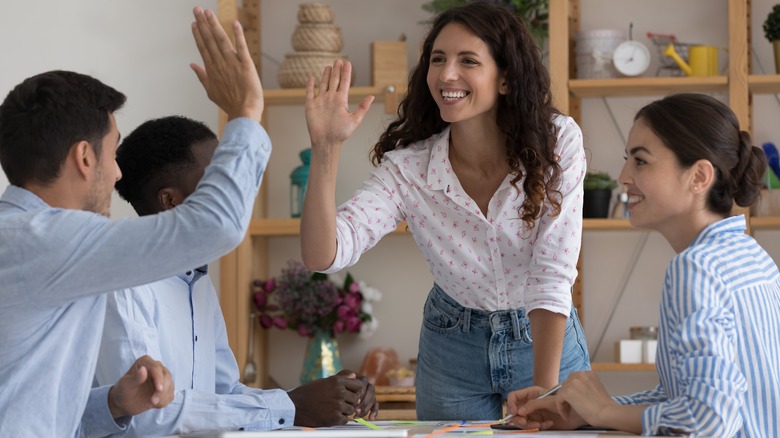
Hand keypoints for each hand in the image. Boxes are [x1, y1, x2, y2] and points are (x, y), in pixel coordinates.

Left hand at [107, 355, 173, 418]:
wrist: (124, 403)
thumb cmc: (123, 391)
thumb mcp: (126, 385)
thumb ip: (135, 378)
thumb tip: (143, 369)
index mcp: (145, 362)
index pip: (156, 367)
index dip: (159, 378)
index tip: (159, 389)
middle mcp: (156, 368)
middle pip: (166, 376)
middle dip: (162, 390)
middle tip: (153, 401)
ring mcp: (162, 378)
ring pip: (170, 386)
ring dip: (163, 397)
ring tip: (152, 403)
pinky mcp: (165, 388)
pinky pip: (170, 395)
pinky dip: (164, 401)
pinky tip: (154, 404)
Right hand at [189, 6, 263, 121]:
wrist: (244, 112)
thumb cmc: (229, 103)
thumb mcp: (211, 91)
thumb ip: (201, 76)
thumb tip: (192, 65)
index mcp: (212, 69)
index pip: (203, 48)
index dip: (198, 34)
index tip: (194, 23)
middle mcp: (220, 63)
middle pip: (209, 40)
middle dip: (203, 23)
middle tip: (196, 9)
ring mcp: (232, 63)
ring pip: (221, 40)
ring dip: (214, 25)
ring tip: (208, 13)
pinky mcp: (246, 64)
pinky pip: (242, 47)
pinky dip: (238, 35)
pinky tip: (235, 23)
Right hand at [288, 371, 367, 426]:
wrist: (294, 406)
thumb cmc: (307, 393)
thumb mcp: (324, 381)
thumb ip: (341, 379)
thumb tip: (353, 375)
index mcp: (337, 381)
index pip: (358, 385)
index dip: (355, 390)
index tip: (349, 394)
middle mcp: (339, 392)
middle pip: (356, 398)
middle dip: (349, 402)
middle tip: (338, 403)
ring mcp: (338, 406)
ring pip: (351, 410)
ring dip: (344, 411)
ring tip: (332, 409)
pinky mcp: (335, 418)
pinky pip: (345, 420)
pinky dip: (340, 419)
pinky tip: (330, 415)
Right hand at [304, 60, 372, 150]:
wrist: (326, 142)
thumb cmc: (341, 134)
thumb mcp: (355, 120)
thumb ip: (362, 108)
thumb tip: (372, 96)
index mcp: (341, 100)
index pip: (344, 83)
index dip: (346, 73)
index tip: (348, 63)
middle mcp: (331, 99)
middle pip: (334, 81)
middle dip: (337, 70)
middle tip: (338, 60)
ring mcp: (321, 101)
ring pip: (323, 84)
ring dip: (326, 75)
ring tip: (329, 66)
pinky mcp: (310, 105)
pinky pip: (310, 92)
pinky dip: (310, 85)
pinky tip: (312, 78)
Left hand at [336, 369, 378, 419]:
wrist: (330, 396)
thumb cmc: (333, 389)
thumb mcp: (336, 382)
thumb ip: (344, 378)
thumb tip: (353, 374)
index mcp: (357, 377)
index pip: (363, 383)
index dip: (361, 392)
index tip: (355, 401)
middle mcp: (365, 383)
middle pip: (370, 391)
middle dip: (364, 402)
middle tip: (356, 410)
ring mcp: (368, 392)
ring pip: (373, 399)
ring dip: (366, 408)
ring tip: (357, 416)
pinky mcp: (370, 400)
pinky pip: (375, 405)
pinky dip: (374, 411)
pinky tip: (370, 418)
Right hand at [506, 386, 581, 429]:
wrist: (576, 413)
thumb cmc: (564, 401)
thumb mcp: (547, 401)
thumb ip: (532, 405)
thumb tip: (519, 412)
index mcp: (530, 394)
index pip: (514, 397)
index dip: (510, 404)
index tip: (514, 412)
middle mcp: (529, 404)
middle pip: (514, 411)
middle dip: (518, 418)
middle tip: (525, 422)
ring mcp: (533, 413)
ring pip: (521, 421)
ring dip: (529, 424)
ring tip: (540, 424)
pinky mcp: (538, 422)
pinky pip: (532, 427)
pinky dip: (539, 427)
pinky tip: (549, 424)